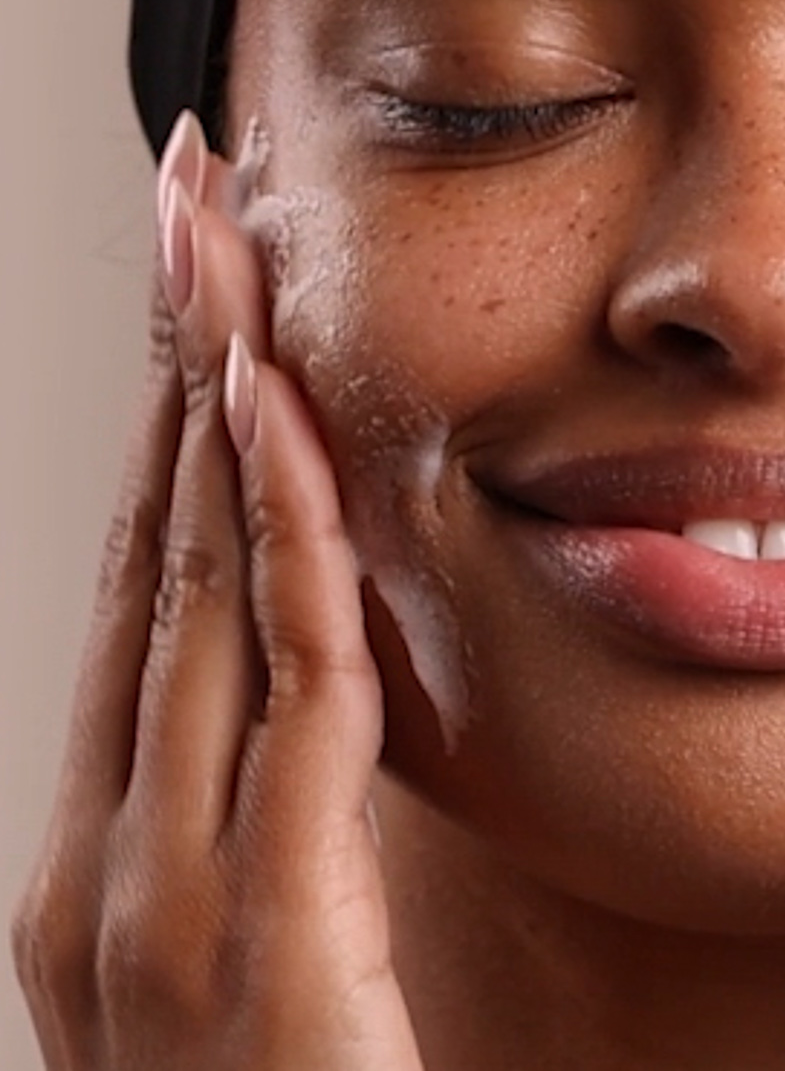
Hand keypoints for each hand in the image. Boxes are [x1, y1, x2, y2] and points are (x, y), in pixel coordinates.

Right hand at [11, 114, 423, 1070]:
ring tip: (215, 245)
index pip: (152, 576)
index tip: (197, 282)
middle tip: (187, 196)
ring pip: (194, 587)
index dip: (171, 415)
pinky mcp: (257, 937)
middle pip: (152, 542)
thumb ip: (271, 809)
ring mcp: (162, 892)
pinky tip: (278, 420)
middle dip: (172, 356)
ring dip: (209, 400)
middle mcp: (114, 846)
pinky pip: (279, 691)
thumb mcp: (265, 949)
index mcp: (122, 842)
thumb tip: (310, 663)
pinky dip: (273, 542)